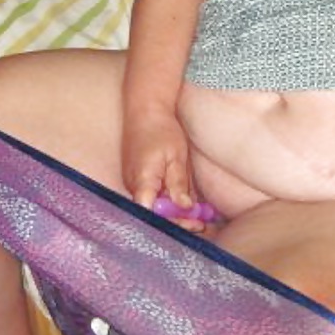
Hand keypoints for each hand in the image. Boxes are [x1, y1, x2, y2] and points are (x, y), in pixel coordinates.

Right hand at [121, 109, 206, 231]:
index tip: (192, 225)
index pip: (152, 215)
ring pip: (153, 207)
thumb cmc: (160, 129)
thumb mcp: (176, 156)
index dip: (171, 224)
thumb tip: (185, 207)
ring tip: (197, 219)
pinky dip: (167, 203)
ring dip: (173, 214)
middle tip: (200, 225)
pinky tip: (183, 204)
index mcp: (142, 182)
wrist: (145, 109)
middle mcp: (134, 186)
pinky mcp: (138, 178)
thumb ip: (178, 183)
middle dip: (176, 222)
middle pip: (153, 215)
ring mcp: (134, 183)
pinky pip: (152, 197)